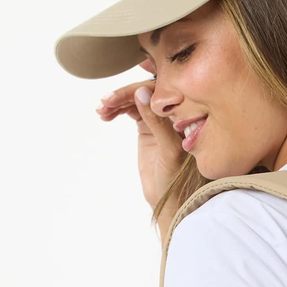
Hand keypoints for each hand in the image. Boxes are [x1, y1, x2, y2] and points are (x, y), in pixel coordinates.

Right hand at [95, 59, 185, 211]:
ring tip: (101, 111)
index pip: (161, 90)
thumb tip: (141, 91)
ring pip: (135, 99)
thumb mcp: (168, 149)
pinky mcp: (147, 126)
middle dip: (123, 95)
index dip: (138, 88)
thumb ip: (157, 121)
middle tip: (105, 103)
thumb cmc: (176, 177)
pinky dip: (117, 109)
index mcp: (185, 114)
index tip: (119, 96)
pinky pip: (130, 109)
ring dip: (117, 102)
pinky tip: (105, 115)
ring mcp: (158, 118)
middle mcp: (172, 112)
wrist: (168, 197)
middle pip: (145, 92)